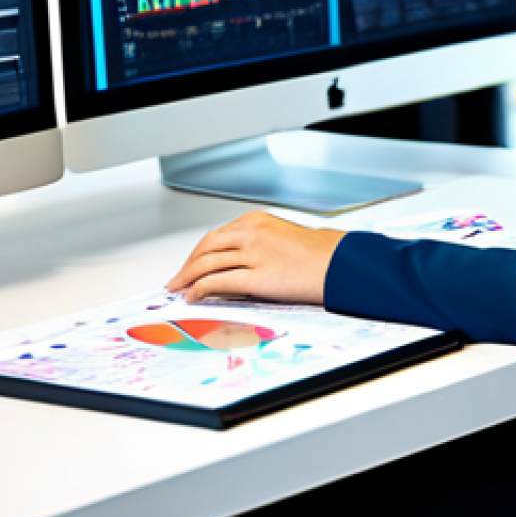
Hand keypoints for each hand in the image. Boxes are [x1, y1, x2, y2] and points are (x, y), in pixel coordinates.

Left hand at [167, 211, 345, 303]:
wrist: (338, 264)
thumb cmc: (315, 255)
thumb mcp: (280, 237)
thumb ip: (255, 244)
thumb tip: (232, 263)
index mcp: (255, 221)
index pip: (216, 235)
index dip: (198, 252)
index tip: (190, 263)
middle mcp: (251, 232)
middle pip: (206, 247)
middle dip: (187, 265)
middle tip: (177, 278)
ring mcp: (252, 253)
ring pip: (206, 263)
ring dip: (187, 277)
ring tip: (179, 289)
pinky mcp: (256, 276)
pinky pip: (217, 282)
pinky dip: (199, 289)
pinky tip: (194, 295)